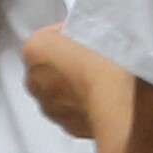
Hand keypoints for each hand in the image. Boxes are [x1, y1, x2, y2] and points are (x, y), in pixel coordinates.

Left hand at [19, 23, 124, 145]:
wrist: (118, 98)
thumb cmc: (105, 59)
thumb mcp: (93, 25)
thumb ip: (81, 30)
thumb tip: (88, 34)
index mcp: (34, 48)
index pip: (51, 36)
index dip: (72, 35)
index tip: (89, 37)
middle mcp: (34, 80)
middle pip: (51, 67)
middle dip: (69, 64)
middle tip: (96, 60)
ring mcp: (49, 107)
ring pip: (61, 93)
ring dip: (76, 88)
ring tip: (104, 81)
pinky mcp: (68, 127)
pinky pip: (74, 112)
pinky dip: (86, 107)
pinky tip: (105, 99)